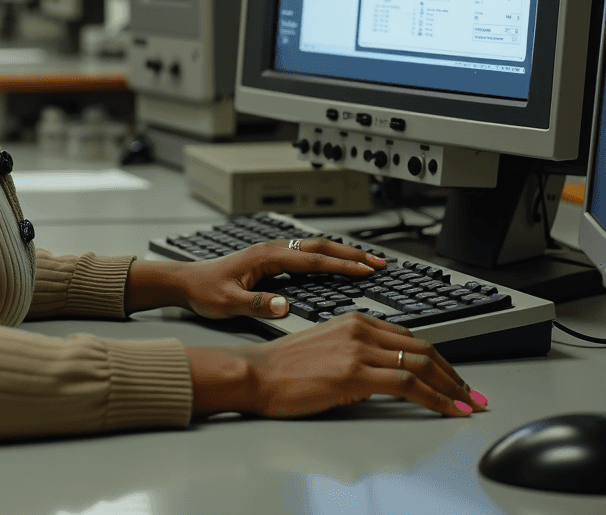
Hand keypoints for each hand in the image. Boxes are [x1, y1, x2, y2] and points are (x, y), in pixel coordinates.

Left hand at [174, 238, 386, 319]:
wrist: (185, 282)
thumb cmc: (204, 291)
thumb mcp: (228, 304)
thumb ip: (256, 305)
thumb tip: (284, 305)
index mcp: (266, 256)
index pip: (312, 259)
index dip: (342, 265)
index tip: (367, 270)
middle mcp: (271, 250)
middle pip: (319, 247)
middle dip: (351, 254)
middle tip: (380, 262)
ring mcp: (271, 253)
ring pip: (314, 249)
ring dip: (342, 254)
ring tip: (367, 262)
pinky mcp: (270, 260)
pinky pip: (306, 255)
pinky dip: (327, 258)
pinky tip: (337, 266)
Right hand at [187, 312, 488, 418]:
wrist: (258, 374)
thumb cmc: (285, 368)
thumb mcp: (327, 348)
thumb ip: (356, 352)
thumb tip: (382, 373)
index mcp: (353, 320)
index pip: (408, 337)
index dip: (437, 358)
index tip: (452, 376)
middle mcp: (360, 329)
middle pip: (421, 347)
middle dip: (452, 372)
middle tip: (471, 391)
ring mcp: (358, 350)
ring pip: (420, 364)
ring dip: (451, 386)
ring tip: (467, 403)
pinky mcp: (355, 373)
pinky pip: (408, 384)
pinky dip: (436, 398)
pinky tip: (448, 408)